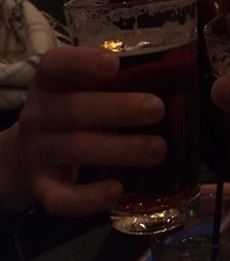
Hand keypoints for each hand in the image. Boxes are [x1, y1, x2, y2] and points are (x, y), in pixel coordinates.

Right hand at [3, 46, 165, 216]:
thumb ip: (115, 79)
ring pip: (76, 150)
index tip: (114, 63)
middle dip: (118, 109)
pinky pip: (60, 197)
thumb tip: (174, 72)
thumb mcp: (82, 87)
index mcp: (50, 82)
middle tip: (157, 109)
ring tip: (159, 149)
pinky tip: (119, 190)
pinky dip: (89, 198)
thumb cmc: (71, 109)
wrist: (24, 155)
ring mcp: (36, 152)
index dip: (82, 62)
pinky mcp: (40, 187)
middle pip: (74, 110)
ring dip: (120, 150)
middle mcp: (38, 114)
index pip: (55, 65)